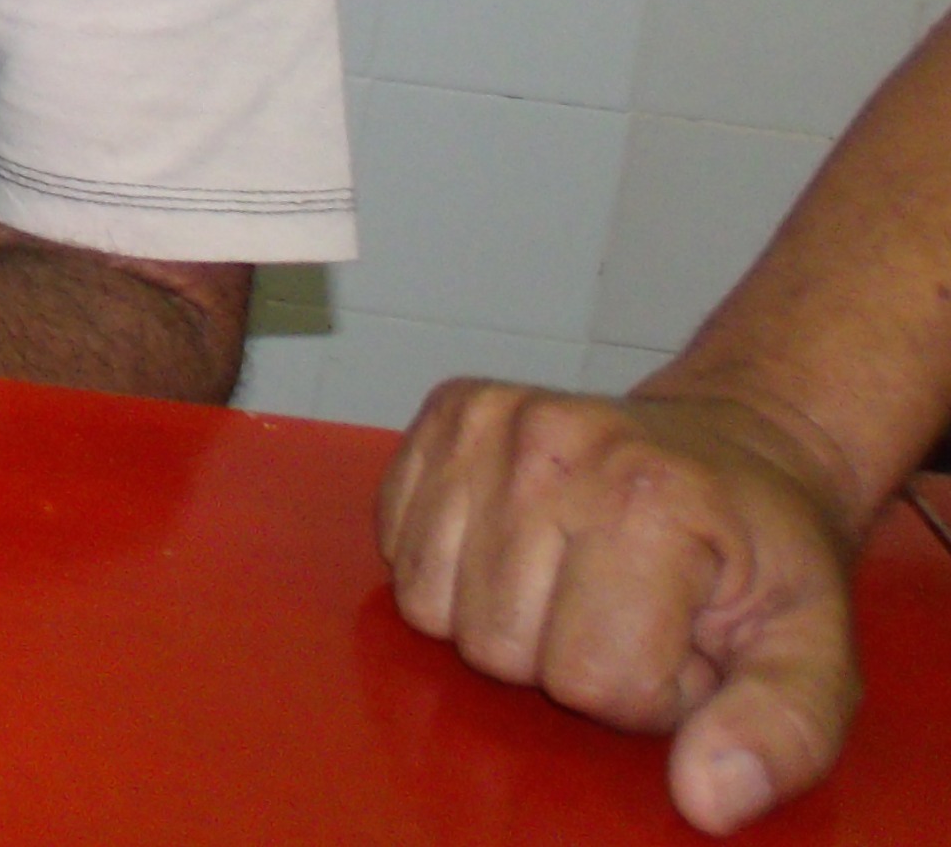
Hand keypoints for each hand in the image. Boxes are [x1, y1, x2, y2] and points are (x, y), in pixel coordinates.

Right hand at [380, 381, 867, 833]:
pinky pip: (397, 550)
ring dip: (501, 621)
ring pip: (431, 606)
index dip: (645, 692)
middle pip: (498, 645)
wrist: (740, 446)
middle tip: (630, 614)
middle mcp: (555, 443)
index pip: (589, 677)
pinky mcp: (445, 412)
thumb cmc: (768, 557)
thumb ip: (780, 733)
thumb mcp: (813, 655)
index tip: (685, 646)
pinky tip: (519, 549)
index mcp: (653, 498)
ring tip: (575, 584)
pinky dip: (450, 572)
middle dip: (564, 659)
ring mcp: (488, 420)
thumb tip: (706, 799)